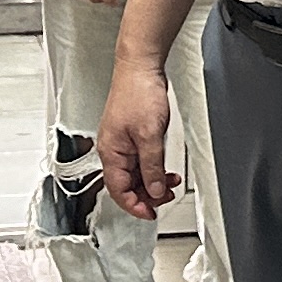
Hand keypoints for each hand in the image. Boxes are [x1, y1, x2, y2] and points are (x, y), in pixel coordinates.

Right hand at [98, 51, 179, 218]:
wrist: (140, 68)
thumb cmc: (138, 94)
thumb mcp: (149, 136)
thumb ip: (152, 167)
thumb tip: (155, 190)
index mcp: (111, 152)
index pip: (118, 191)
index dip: (135, 206)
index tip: (151, 213)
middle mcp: (113, 150)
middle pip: (126, 185)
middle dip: (147, 194)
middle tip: (166, 198)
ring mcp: (122, 143)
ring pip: (135, 173)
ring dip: (152, 181)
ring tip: (170, 183)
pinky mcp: (131, 135)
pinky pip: (140, 160)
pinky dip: (153, 168)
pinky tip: (165, 168)